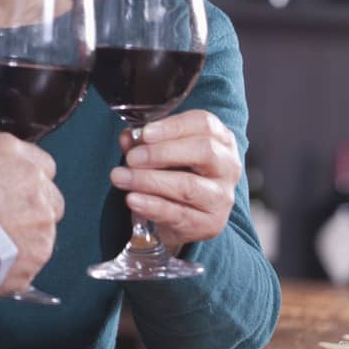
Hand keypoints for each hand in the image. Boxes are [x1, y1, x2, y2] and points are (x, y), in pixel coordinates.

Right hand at [0, 132, 63, 295]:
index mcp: (12, 151)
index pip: (42, 163)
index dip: (28, 181)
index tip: (16, 194)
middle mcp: (34, 180)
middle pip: (51, 196)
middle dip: (35, 209)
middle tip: (8, 221)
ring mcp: (41, 217)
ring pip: (44, 229)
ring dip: (28, 236)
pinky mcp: (39, 251)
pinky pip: (34, 256)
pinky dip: (20, 261)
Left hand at [109, 110, 240, 251]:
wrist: (185, 218)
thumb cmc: (177, 174)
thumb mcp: (161, 153)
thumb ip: (144, 142)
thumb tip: (128, 138)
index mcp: (220, 139)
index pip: (203, 124)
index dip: (171, 127)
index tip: (144, 134)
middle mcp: (227, 166)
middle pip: (204, 151)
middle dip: (162, 153)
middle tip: (132, 158)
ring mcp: (221, 197)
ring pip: (188, 186)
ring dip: (149, 181)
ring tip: (121, 177)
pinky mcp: (210, 224)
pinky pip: (179, 214)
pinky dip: (152, 205)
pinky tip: (133, 199)